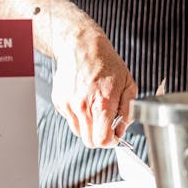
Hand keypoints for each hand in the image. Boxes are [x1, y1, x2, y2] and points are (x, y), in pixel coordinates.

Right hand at [0, 0, 138, 147]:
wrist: (81, 46)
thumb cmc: (107, 62)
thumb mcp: (128, 84)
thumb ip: (128, 111)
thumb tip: (122, 130)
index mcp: (102, 102)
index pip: (102, 140)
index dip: (111, 141)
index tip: (115, 136)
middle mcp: (82, 106)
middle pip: (89, 141)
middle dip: (100, 136)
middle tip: (108, 124)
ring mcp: (68, 104)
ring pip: (79, 132)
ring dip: (89, 126)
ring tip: (96, 107)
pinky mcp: (59, 102)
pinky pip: (70, 120)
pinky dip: (79, 116)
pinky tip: (85, 99)